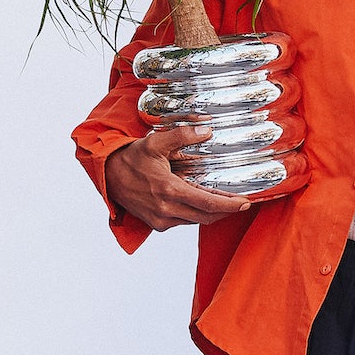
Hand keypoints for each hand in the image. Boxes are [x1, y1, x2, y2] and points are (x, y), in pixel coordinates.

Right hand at [104, 119, 303, 232]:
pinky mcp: (156, 224)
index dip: (230, 205)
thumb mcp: (155, 143)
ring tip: (225, 202)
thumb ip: (182, 135)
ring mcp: (161, 220)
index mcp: (169, 191)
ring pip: (196, 221)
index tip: (246, 202)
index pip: (208, 203)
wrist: (108, 177)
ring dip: (212, 213)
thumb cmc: (130, 159)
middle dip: (227, 210)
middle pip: (207, 216)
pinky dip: (196, 215)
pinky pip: (183, 222)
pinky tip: (201, 204)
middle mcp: (166, 210)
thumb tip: (206, 130)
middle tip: (242, 202)